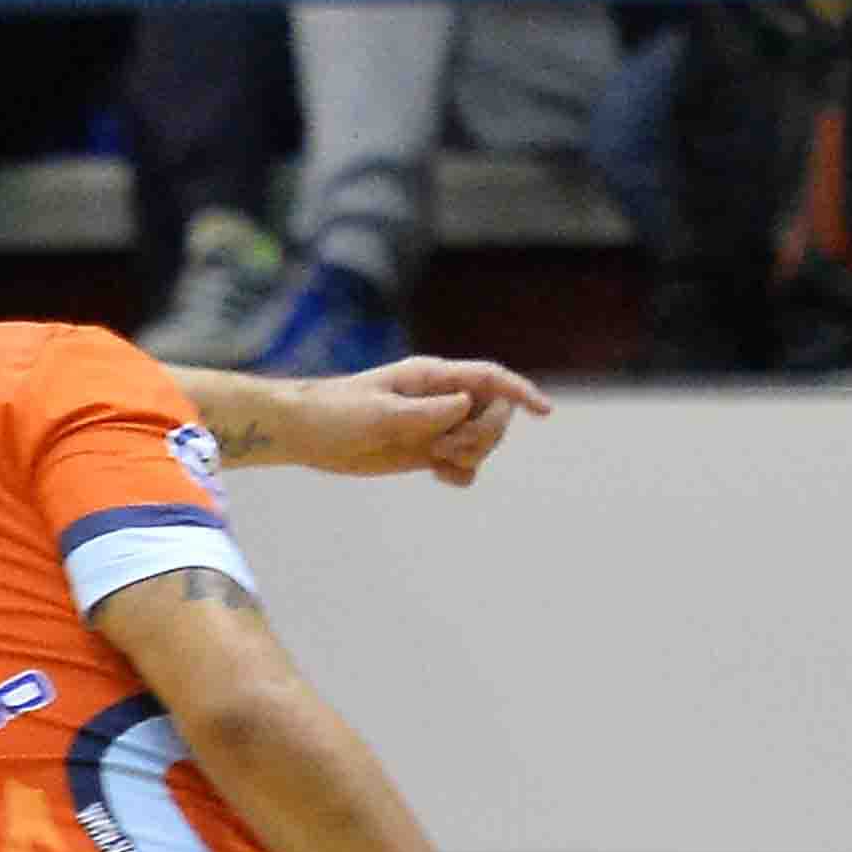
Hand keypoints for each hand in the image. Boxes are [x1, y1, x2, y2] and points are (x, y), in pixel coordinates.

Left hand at [264, 354, 552, 483]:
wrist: (306, 433)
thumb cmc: (335, 413)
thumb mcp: (378, 413)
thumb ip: (425, 411)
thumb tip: (466, 405)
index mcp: (432, 377)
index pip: (489, 379)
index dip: (520, 392)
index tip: (544, 412)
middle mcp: (441, 398)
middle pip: (495, 414)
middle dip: (483, 436)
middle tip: (445, 448)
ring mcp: (436, 425)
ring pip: (483, 442)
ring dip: (470, 456)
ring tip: (434, 459)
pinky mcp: (426, 450)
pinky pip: (464, 465)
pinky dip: (459, 473)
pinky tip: (436, 473)